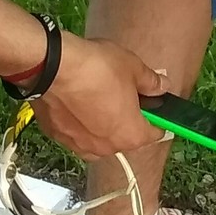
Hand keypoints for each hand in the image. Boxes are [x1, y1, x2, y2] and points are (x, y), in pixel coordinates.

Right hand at [31, 36, 166, 161]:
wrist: (53, 67)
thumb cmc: (97, 69)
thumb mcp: (133, 68)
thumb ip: (151, 82)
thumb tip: (161, 86)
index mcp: (131, 135)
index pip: (155, 133)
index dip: (156, 117)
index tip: (153, 105)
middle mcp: (106, 148)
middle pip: (125, 137)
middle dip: (127, 118)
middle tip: (123, 93)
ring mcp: (79, 145)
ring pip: (98, 137)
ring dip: (101, 123)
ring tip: (97, 96)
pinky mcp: (57, 136)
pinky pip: (75, 132)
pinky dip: (78, 121)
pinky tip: (76, 101)